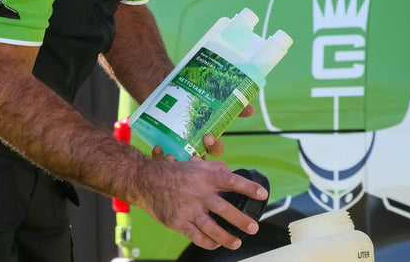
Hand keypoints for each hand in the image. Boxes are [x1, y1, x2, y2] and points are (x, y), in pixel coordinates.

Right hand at [138, 157, 266, 250]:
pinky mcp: (179, 222)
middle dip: (241, 220)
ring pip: (212, 228)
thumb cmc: (173, 172)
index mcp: (204, 176)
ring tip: (237, 241)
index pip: (231, 180)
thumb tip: (230, 172)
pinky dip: (209, 242)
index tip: (262, 194)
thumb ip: (214, 168)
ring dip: (227, 237)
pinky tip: (216, 244)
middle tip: (253, 227)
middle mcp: (198, 192)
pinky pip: (197, 236)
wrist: (147, 181)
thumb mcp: (195, 164)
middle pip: (225, 209)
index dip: (248, 187)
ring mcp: (189, 209)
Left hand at [151, 103, 254, 159]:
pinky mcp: (163, 149)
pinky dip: (158, 155)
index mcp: (206, 139)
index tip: (208, 136)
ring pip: (179, 163)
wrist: (167, 93)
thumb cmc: (193, 103)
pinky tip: (158, 147)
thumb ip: (232, 107)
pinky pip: (161, 159)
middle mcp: (193, 147)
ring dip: (176, 162)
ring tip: (171, 154)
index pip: (215, 150)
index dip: (213, 146)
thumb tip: (251, 109)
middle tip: (191, 152)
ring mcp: (178, 149)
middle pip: (198, 161)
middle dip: (196, 159)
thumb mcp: (213, 103)